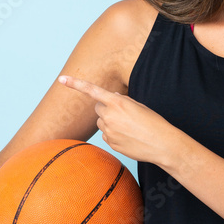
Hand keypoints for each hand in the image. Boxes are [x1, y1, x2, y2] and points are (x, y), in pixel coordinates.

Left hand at [57, 74, 176, 166]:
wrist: (161, 144)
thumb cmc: (153, 122)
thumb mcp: (139, 106)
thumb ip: (121, 100)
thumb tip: (111, 97)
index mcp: (117, 102)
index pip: (92, 90)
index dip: (75, 84)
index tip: (61, 79)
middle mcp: (109, 116)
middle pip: (98, 108)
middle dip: (106, 108)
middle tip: (122, 113)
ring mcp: (108, 131)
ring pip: (102, 122)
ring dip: (110, 122)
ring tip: (129, 127)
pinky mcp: (110, 143)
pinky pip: (106, 135)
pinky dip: (114, 134)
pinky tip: (129, 136)